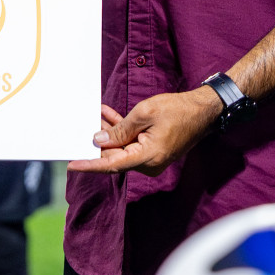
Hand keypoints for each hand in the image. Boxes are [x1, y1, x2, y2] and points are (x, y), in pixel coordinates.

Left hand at [67, 88, 222, 175]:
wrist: (202, 111)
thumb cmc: (177, 110)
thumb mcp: (144, 114)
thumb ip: (120, 130)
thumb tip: (99, 141)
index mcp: (147, 157)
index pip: (111, 165)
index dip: (89, 165)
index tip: (72, 164)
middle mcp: (149, 163)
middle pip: (115, 155)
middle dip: (99, 140)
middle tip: (86, 122)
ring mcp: (151, 158)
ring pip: (121, 148)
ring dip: (109, 131)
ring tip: (98, 113)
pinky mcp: (152, 151)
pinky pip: (131, 143)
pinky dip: (121, 130)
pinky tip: (109, 115)